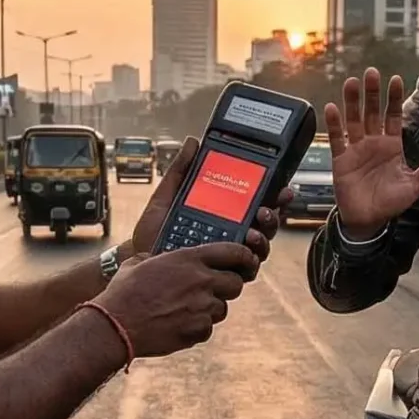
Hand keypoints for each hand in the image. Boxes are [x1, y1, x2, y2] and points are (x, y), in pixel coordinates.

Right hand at [93, 241, 257, 356]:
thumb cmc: (123, 292)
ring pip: (222, 308)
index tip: (247, 261)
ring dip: (209, 309)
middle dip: (227, 287)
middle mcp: (201, 281)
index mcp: (189, 259)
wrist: (116, 325)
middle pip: (236, 283)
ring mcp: (203, 307)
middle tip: (212, 290)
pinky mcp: (199, 331)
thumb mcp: (139, 263)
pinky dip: (196, 328)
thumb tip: (159, 259)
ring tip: (183, 310)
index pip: (234, 252)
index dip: (244, 257)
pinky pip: (207, 328)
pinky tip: (176, 325)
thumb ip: (158, 258)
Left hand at [126, 137, 287, 269]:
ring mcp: (229, 257)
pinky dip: (252, 259)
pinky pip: (248, 269)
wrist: (137, 263)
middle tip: (266, 207)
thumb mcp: (165, 198)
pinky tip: (244, 248)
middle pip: (264, 225)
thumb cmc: (151, 235)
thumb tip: (192, 142)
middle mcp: (230, 236)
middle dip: (273, 214)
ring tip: (254, 227)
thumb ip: (180, 170)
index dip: (272, 194)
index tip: (281, 186)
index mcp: (222, 216)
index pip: (254, 203)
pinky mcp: (224, 276)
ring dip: (265, 235)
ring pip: (261, 247)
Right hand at [326, 68, 418, 240]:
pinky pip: (337, 139)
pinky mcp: (341, 159)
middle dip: (372, 93)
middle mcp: (373, 143)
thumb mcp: (415, 184)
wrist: (368, 220)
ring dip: (352, 102)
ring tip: (351, 82)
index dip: (394, 99)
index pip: (394, 116)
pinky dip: (334, 124)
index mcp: (392, 146)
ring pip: (354, 120)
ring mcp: (356, 149)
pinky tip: (332, 108)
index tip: (395, 79)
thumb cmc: (391, 202)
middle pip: (372, 113)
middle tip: (372, 73)